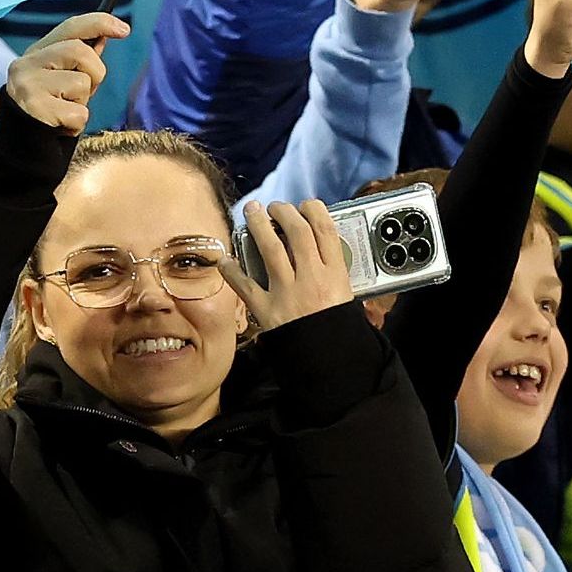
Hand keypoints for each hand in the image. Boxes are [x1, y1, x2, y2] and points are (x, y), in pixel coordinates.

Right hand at [1, 13, 119, 133]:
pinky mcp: (37, 109)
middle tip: (83, 92)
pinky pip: (79, 113)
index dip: (99, 23)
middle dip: (95, 73)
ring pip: (82, 84)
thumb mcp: (59, 78)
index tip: (124, 30)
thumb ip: (78, 58)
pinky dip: (77, 124)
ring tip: (65, 110)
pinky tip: (60, 126)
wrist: (19, 144)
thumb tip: (103, 37)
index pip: (70, 27)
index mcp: (36, 52)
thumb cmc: (47, 107)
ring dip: (83, 102)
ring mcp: (30, 85)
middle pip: (81, 52)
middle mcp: (27, 63)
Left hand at [232, 198, 352, 330]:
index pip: (325, 229)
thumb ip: (336, 275)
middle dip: (283, 212)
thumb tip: (325, 253)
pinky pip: (244, 285)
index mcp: (336, 275)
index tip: (305, 205)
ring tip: (251, 211)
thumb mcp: (347, 300)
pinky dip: (231, 270)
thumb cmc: (339, 334)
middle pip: (296, 231)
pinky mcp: (267, 310)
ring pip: (270, 248)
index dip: (313, 210)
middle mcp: (312, 278)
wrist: (329, 365)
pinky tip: (224, 259)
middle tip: (274, 207)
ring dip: (258, 225)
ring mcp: (287, 292)